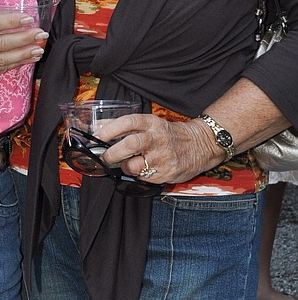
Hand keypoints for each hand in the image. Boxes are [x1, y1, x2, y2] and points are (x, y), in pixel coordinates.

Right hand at [0, 9, 46, 81]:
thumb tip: (17, 16)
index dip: (12, 21)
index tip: (29, 18)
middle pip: (2, 43)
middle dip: (25, 38)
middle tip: (41, 33)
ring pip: (3, 59)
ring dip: (24, 54)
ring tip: (39, 49)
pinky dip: (15, 63)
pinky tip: (28, 58)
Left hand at [97, 114, 224, 183]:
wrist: (202, 145)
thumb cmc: (170, 134)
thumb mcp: (151, 124)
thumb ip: (126, 126)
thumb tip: (98, 127)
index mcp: (153, 123)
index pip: (128, 122)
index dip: (109, 129)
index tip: (97, 135)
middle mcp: (157, 139)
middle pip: (129, 144)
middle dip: (111, 153)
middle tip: (104, 157)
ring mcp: (163, 157)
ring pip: (133, 166)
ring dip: (124, 167)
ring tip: (127, 164)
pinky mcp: (166, 173)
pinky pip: (143, 178)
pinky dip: (138, 175)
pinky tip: (144, 170)